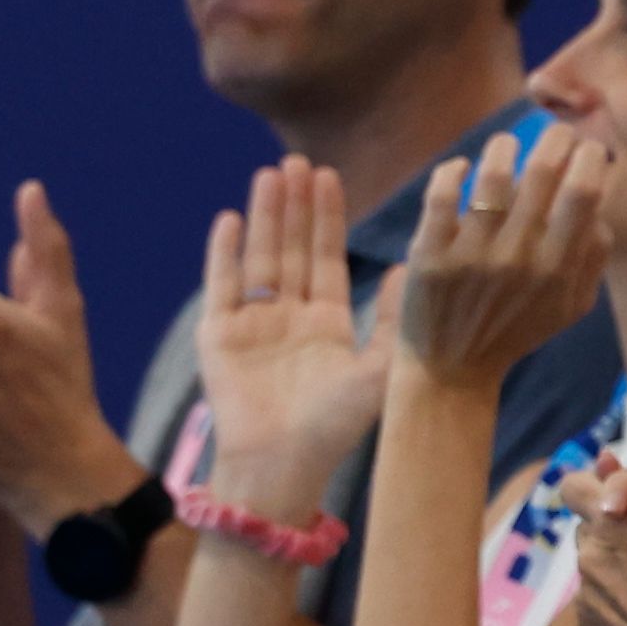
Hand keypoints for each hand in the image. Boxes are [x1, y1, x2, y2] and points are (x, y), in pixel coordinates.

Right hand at [195, 159, 403, 517]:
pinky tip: (231, 217)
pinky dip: (224, 252)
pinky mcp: (218, 337)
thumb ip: (393, 319)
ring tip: (270, 174)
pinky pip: (222, 286)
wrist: (284, 466)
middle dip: (295, 205)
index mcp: (326, 323)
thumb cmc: (335, 428)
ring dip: (264, 216)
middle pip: (291, 248)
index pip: (326, 257)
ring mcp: (251, 325)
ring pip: (259, 257)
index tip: (331, 175)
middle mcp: (288, 318)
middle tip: (298, 160)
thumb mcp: (379, 369)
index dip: (327, 217)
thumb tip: (408, 268)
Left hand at [398, 128, 608, 392]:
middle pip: (542, 173)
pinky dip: (451, 171)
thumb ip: (593, 258)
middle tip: (554, 133)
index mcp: (557, 269)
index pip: (584, 193)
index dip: (590, 158)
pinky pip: (440, 195)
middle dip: (554, 139)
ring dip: (504, 147)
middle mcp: (517, 257)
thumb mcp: (571, 307)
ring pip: (491, 175)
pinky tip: (461, 167)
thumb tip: (600, 208)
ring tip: (507, 145)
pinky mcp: (428, 253)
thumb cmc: (517, 332)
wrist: (451, 370)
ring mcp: (470, 254)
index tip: (587, 150)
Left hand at [570, 447, 626, 625]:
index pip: (578, 486)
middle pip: (593, 526)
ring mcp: (585, 597)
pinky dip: (623, 607)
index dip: (598, 486)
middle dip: (621, 529)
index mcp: (613, 522)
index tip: (620, 503)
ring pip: (598, 566)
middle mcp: (589, 555)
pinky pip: (600, 606)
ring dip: (623, 568)